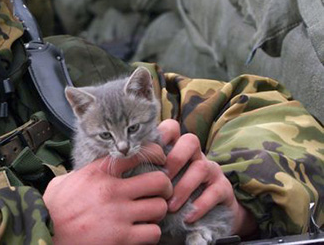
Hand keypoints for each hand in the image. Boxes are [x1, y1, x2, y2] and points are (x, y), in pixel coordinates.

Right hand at [43, 144, 171, 244]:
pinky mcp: (122, 238)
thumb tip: (91, 170)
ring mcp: (118, 214)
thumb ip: (82, 172)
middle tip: (160, 192)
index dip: (153, 155)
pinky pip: (152, 232)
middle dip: (164, 186)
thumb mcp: (64, 182)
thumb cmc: (52, 209)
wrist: (45, 234)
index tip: (158, 160)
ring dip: (156, 212)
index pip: (135, 154)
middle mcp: (111, 190)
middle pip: (158, 180)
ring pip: (159, 207)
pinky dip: (150, 233)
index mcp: (98, 172)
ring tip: (149, 215)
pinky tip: (141, 233)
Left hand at [157, 119, 256, 236]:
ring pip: (201, 167)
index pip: (171, 128)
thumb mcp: (160, 182)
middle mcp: (196, 155)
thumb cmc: (174, 196)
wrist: (209, 217)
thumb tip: (121, 173)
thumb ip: (146, 173)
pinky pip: (215, 191)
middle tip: (161, 181)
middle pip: (190, 140)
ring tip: (170, 206)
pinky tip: (188, 216)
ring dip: (183, 188)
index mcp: (177, 148)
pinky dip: (200, 205)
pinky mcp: (224, 188)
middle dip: (174, 160)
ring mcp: (212, 169)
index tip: (147, 157)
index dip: (160, 136)